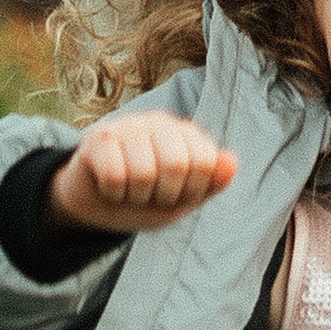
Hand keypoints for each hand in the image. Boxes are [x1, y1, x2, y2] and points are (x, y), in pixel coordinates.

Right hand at [48, 114, 237, 237]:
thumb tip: (232, 162)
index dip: (193, 190)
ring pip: (143, 173)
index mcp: (186, 134)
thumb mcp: (184, 199)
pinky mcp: (99, 138)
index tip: (177, 195)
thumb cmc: (146, 199)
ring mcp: (128, 126)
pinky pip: (114, 176)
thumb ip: (211, 183)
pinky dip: (114, 194)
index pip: (206, 161)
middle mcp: (159, 122)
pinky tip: (110, 188)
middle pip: (176, 164)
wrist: (98, 206)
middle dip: (165, 195)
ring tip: (131, 191)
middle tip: (152, 196)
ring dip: (136, 197)